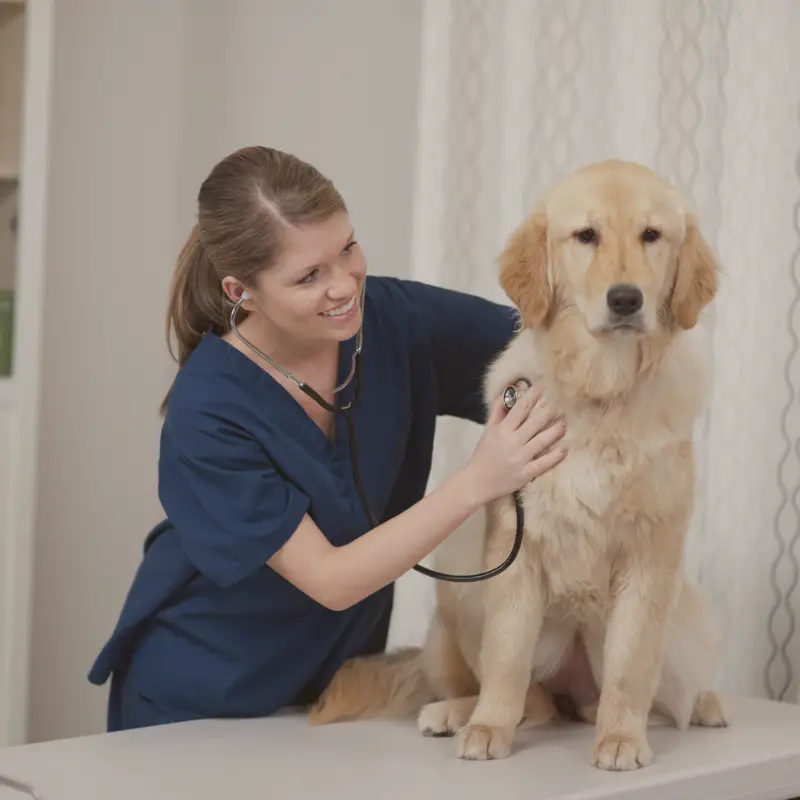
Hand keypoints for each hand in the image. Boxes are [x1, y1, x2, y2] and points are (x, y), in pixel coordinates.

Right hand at [465, 384, 566, 503]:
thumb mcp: (488, 431)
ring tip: (564, 423)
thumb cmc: (483, 454)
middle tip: (562, 402)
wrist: (477, 482)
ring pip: (542, 441)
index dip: (534, 395)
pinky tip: (564, 449)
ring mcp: (520, 458)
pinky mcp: (526, 474)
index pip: (521, 408)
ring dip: (555, 431)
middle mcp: (512, 441)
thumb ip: (498, 412)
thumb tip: (508, 392)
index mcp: (502, 429)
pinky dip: (555, 456)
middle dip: (549, 410)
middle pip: (535, 422)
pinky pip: (543, 463)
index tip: (545, 386)